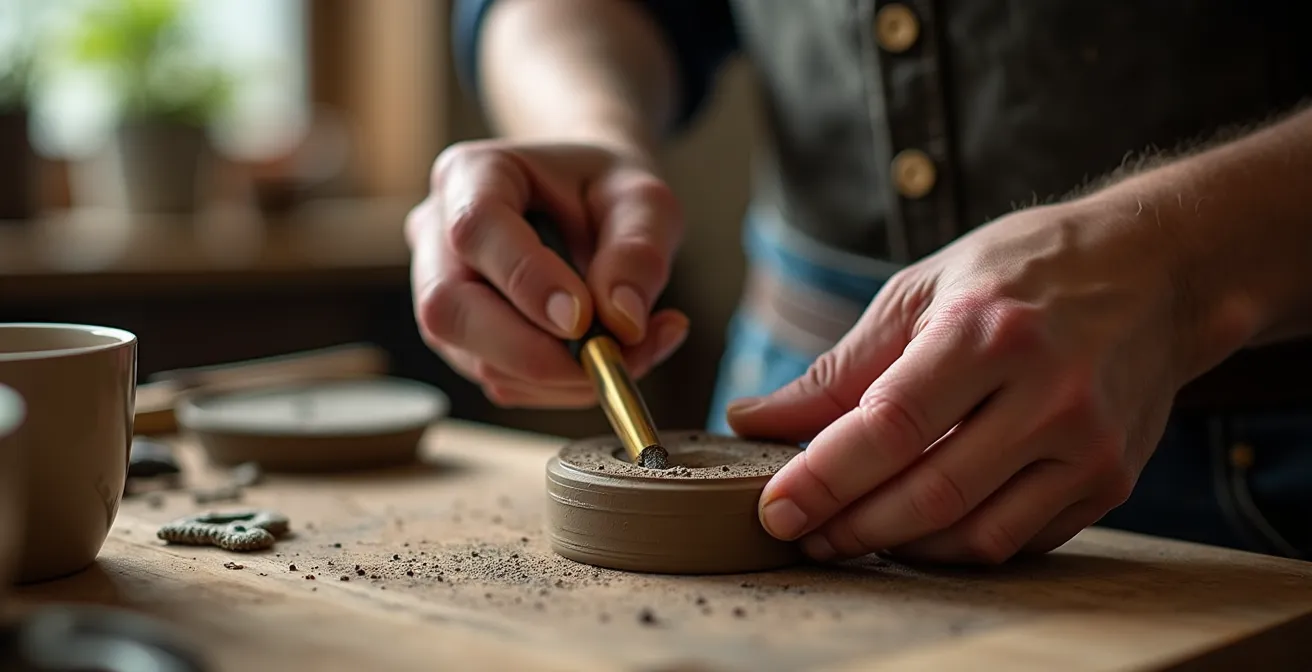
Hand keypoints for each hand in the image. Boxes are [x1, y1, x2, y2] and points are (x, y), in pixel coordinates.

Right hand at [408, 140, 689, 407]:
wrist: (592, 203)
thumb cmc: (610, 192)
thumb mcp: (644, 200)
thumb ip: (639, 251)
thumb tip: (623, 321)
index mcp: (472, 175)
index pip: (476, 228)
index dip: (526, 280)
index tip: (584, 319)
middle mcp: (438, 235)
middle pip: (448, 308)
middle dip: (533, 352)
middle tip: (610, 358)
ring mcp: (442, 293)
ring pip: (475, 359)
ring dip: (561, 376)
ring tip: (634, 349)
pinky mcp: (465, 341)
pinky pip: (503, 382)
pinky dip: (564, 386)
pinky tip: (611, 358)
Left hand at [727, 198, 1192, 563]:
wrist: (1157, 271)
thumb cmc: (1024, 269)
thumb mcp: (921, 292)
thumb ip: (839, 368)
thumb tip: (754, 419)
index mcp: (987, 331)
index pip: (890, 426)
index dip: (824, 478)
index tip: (775, 509)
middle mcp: (1047, 393)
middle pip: (929, 493)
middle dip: (849, 525)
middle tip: (801, 531)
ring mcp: (1088, 443)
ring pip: (975, 533)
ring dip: (899, 545)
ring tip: (850, 532)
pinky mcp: (1112, 479)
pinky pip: (1019, 539)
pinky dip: (956, 545)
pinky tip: (918, 528)